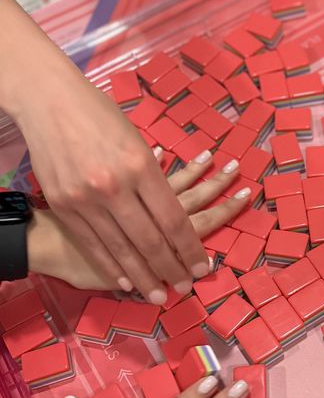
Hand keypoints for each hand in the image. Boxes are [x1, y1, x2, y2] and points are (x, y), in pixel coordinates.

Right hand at [19, 76, 210, 302]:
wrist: (48, 102)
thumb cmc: (102, 115)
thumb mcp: (137, 141)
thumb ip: (155, 177)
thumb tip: (177, 211)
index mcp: (141, 167)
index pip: (175, 220)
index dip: (191, 249)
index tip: (202, 268)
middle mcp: (115, 186)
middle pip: (152, 241)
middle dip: (172, 270)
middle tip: (185, 288)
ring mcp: (86, 199)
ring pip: (122, 250)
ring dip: (143, 277)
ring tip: (159, 295)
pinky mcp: (64, 206)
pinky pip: (94, 245)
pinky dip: (112, 266)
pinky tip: (125, 282)